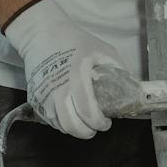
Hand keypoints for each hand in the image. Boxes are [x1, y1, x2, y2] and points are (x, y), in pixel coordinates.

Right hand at [5, 0, 115, 138]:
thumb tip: (132, 90)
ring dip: (74, 128)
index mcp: (77, 76)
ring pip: (60, 126)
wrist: (41, 34)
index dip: (99, 123)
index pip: (88, 112)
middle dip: (87, 132)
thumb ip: (118, 69)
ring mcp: (44, 94)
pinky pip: (49, 119)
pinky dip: (61, 121)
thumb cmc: (74, 41)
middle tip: (94, 126)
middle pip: (72, 126)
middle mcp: (58, 88)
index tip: (106, 122)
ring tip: (82, 119)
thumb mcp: (103, 49)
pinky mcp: (34, 98)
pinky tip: (69, 113)